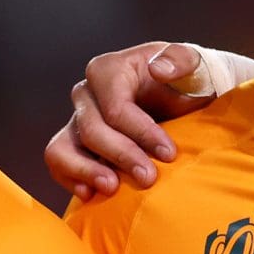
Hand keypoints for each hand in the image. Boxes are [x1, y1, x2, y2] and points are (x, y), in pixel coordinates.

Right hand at [47, 42, 220, 200]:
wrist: (182, 101)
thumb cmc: (188, 84)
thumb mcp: (195, 65)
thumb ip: (182, 60)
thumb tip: (158, 69)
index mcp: (109, 70)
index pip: (116, 108)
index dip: (141, 133)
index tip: (169, 153)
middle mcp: (86, 93)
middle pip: (92, 130)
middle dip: (122, 156)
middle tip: (149, 178)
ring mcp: (77, 120)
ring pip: (63, 148)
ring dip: (86, 171)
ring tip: (112, 188)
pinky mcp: (74, 144)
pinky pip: (58, 162)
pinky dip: (71, 179)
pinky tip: (92, 194)